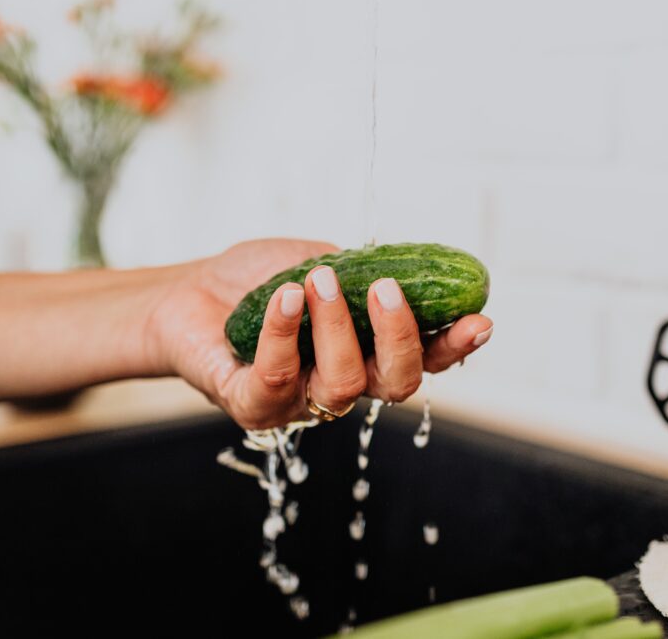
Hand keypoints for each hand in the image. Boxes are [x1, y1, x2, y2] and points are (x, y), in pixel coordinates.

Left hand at [149, 238, 493, 428]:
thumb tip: (401, 271)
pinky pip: (279, 377)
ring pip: (343, 384)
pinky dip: (285, 332)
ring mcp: (300, 401)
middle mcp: (341, 383)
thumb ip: (362, 272)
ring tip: (319, 279)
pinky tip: (286, 295)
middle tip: (386, 290)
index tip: (480, 319)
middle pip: (396, 385)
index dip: (454, 346)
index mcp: (367, 353)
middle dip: (401, 338)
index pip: (423, 359)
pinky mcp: (254, 405)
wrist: (186, 292)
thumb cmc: (257, 280)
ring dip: (337, 328)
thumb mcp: (322, 261)